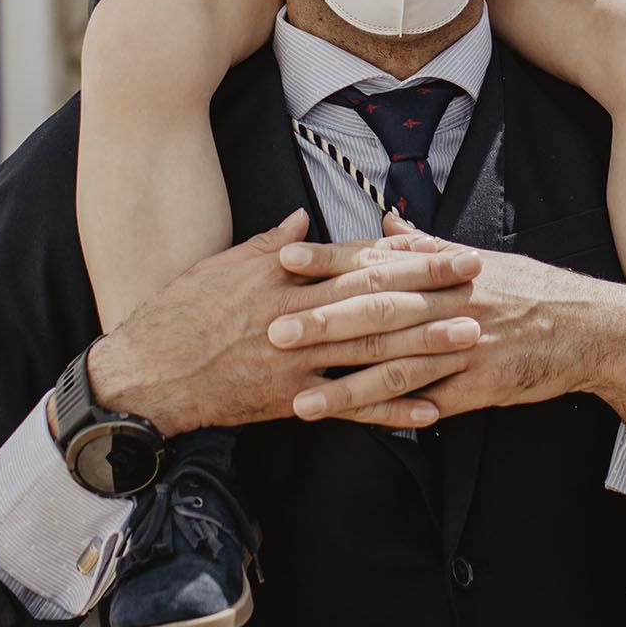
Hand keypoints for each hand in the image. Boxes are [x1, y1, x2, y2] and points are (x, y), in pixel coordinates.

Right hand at [87, 212, 486, 436]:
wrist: (147, 375)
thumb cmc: (180, 313)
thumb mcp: (222, 266)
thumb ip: (270, 243)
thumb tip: (306, 215)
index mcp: (283, 278)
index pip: (357, 261)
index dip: (406, 255)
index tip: (447, 245)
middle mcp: (296, 317)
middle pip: (374, 300)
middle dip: (429, 288)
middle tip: (478, 279)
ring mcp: (297, 362)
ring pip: (370, 350)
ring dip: (423, 344)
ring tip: (469, 336)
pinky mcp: (290, 401)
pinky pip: (349, 408)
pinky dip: (390, 411)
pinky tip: (429, 410)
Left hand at [275, 235, 625, 428]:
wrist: (592, 326)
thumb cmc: (530, 289)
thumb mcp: (478, 259)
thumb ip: (425, 245)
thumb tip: (385, 220)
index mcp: (444, 268)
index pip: (376, 259)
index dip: (328, 259)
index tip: (282, 257)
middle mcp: (451, 301)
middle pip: (379, 312)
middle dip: (323, 322)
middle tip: (271, 329)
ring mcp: (467, 346)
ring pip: (398, 365)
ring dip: (347, 386)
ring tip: (302, 400)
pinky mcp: (483, 386)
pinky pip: (432, 403)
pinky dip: (397, 414)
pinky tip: (361, 427)